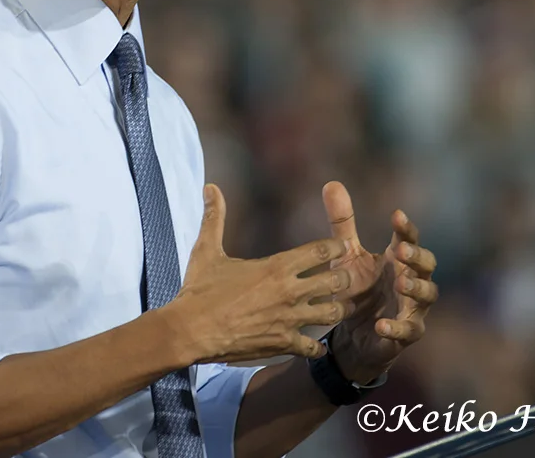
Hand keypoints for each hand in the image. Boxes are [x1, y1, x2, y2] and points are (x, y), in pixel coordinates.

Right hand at [167, 184, 355, 364]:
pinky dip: (315, 345)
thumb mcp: (206, 250)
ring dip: (336, 310)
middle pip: (335, 282)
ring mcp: (288, 320)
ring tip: (336, 307)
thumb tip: (211, 187)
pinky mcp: (283, 343)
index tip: (340, 246)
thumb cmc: (200, 290)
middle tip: (342, 278)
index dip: (335, 247)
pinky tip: (313, 343)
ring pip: (331, 314)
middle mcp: (289, 292)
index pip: (320, 251)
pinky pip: (313, 347)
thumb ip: (215, 217)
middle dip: (343, 278)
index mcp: (276, 267)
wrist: (191, 331)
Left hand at [321, 181, 437, 383]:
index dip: (406, 228)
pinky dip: (397, 328)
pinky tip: (381, 325)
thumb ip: (343, 222)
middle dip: (417, 256)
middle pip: (427, 265)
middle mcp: (411, 280)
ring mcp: (412, 307)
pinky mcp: (406, 334)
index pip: (408, 239)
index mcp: (397, 260)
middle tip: (401, 251)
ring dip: (416, 289)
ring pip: (427, 296)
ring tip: (400, 284)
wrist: (352, 334)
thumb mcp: (345, 254)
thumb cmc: (356, 288)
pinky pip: (409, 331)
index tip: (396, 215)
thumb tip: (331, 183)